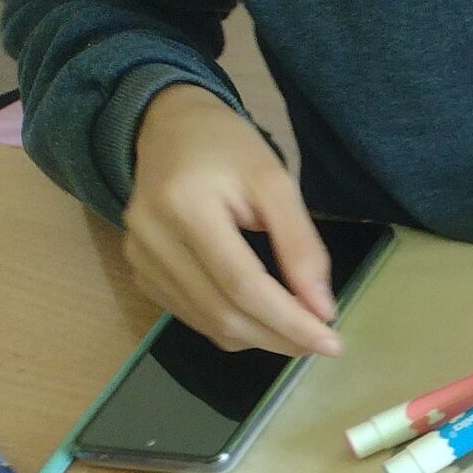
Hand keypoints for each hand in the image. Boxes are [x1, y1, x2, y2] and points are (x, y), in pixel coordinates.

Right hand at [123, 85, 340, 356]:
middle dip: (279, 337)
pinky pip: (193, 317)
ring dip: (260, 338)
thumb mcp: (275, 182)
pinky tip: (261, 317)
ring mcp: (140, 258)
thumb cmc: (227, 149)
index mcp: (184, 205)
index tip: (332, 343)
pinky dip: (233, 327)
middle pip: (223, 312)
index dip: (289, 321)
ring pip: (208, 324)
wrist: (169, 128)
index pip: (243, 285)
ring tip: (298, 331)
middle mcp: (152, 237)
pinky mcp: (141, 271)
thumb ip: (301, 245)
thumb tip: (323, 310)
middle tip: (322, 343)